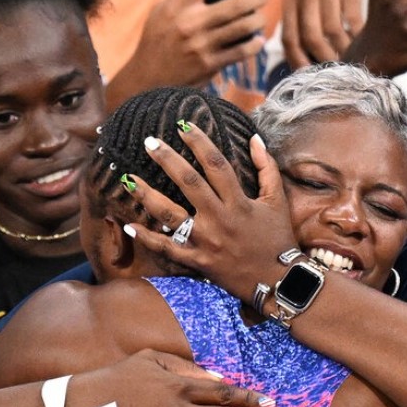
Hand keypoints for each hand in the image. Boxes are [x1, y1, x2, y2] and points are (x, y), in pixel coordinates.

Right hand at [106, 0, 266, 110]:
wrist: (148, 79)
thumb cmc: (157, 41)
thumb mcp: (162, 13)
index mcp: (178, 5)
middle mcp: (192, 23)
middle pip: (235, 4)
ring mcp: (203, 45)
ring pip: (243, 27)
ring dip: (258, 19)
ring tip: (259, 16)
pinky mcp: (210, 64)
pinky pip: (241, 51)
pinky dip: (253, 44)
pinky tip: (256, 39)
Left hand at [123, 126, 297, 301]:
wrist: (278, 281)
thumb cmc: (278, 238)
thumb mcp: (277, 200)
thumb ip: (267, 167)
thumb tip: (254, 138)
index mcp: (239, 202)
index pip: (216, 164)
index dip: (199, 142)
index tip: (183, 125)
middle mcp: (220, 219)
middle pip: (189, 183)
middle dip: (168, 159)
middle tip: (149, 141)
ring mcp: (206, 241)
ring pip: (170, 215)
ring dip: (147, 195)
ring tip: (128, 179)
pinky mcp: (197, 261)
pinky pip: (167, 249)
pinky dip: (147, 239)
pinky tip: (129, 226)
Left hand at [281, 0, 389, 66]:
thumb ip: (305, 23)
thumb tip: (305, 66)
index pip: (289, 39)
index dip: (300, 62)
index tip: (313, 79)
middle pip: (310, 38)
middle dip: (324, 61)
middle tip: (338, 75)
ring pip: (332, 31)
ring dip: (344, 51)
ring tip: (354, 62)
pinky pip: (353, 19)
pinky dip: (359, 36)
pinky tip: (367, 43)